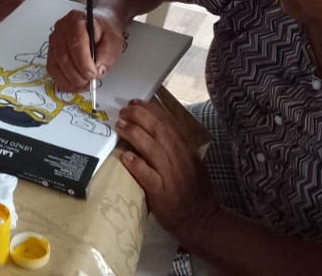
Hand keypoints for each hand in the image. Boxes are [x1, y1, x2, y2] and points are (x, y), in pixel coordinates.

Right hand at [47, 8, 126, 91]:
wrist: (98, 26)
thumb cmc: (104, 30)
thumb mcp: (113, 39)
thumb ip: (107, 53)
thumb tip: (98, 69)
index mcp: (77, 20)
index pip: (76, 43)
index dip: (83, 62)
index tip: (93, 74)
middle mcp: (61, 29)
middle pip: (63, 56)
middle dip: (78, 75)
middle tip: (91, 82)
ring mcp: (54, 40)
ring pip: (55, 65)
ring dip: (70, 80)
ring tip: (85, 84)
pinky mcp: (51, 52)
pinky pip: (52, 70)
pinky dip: (63, 81)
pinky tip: (75, 84)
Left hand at [117, 99, 221, 240]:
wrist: (201, 218)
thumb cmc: (192, 189)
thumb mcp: (189, 162)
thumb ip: (173, 146)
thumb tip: (152, 125)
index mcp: (186, 150)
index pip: (168, 124)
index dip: (151, 111)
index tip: (136, 102)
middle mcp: (180, 160)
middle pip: (160, 132)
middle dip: (140, 117)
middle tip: (124, 110)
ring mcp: (172, 177)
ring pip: (153, 150)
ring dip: (135, 135)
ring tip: (120, 125)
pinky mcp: (163, 194)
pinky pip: (149, 177)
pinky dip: (138, 166)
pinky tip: (126, 157)